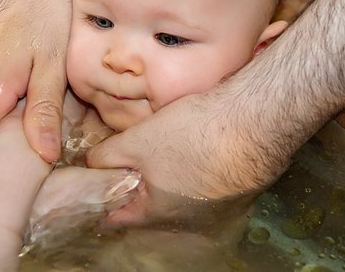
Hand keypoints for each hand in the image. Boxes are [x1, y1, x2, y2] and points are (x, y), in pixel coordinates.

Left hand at [85, 81, 287, 226]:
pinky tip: (196, 144)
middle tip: (130, 155)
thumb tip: (91, 164)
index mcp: (157, 215)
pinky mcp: (238, 193)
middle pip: (149, 206)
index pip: (116, 216)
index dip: (102, 195)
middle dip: (137, 183)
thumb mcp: (137, 141)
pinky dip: (195, 169)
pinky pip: (205, 185)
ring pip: (178, 196)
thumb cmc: (193, 135)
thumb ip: (107, 156)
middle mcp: (188, 223)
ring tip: (165, 145)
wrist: (254, 122)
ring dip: (168, 176)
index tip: (96, 179)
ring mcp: (217, 211)